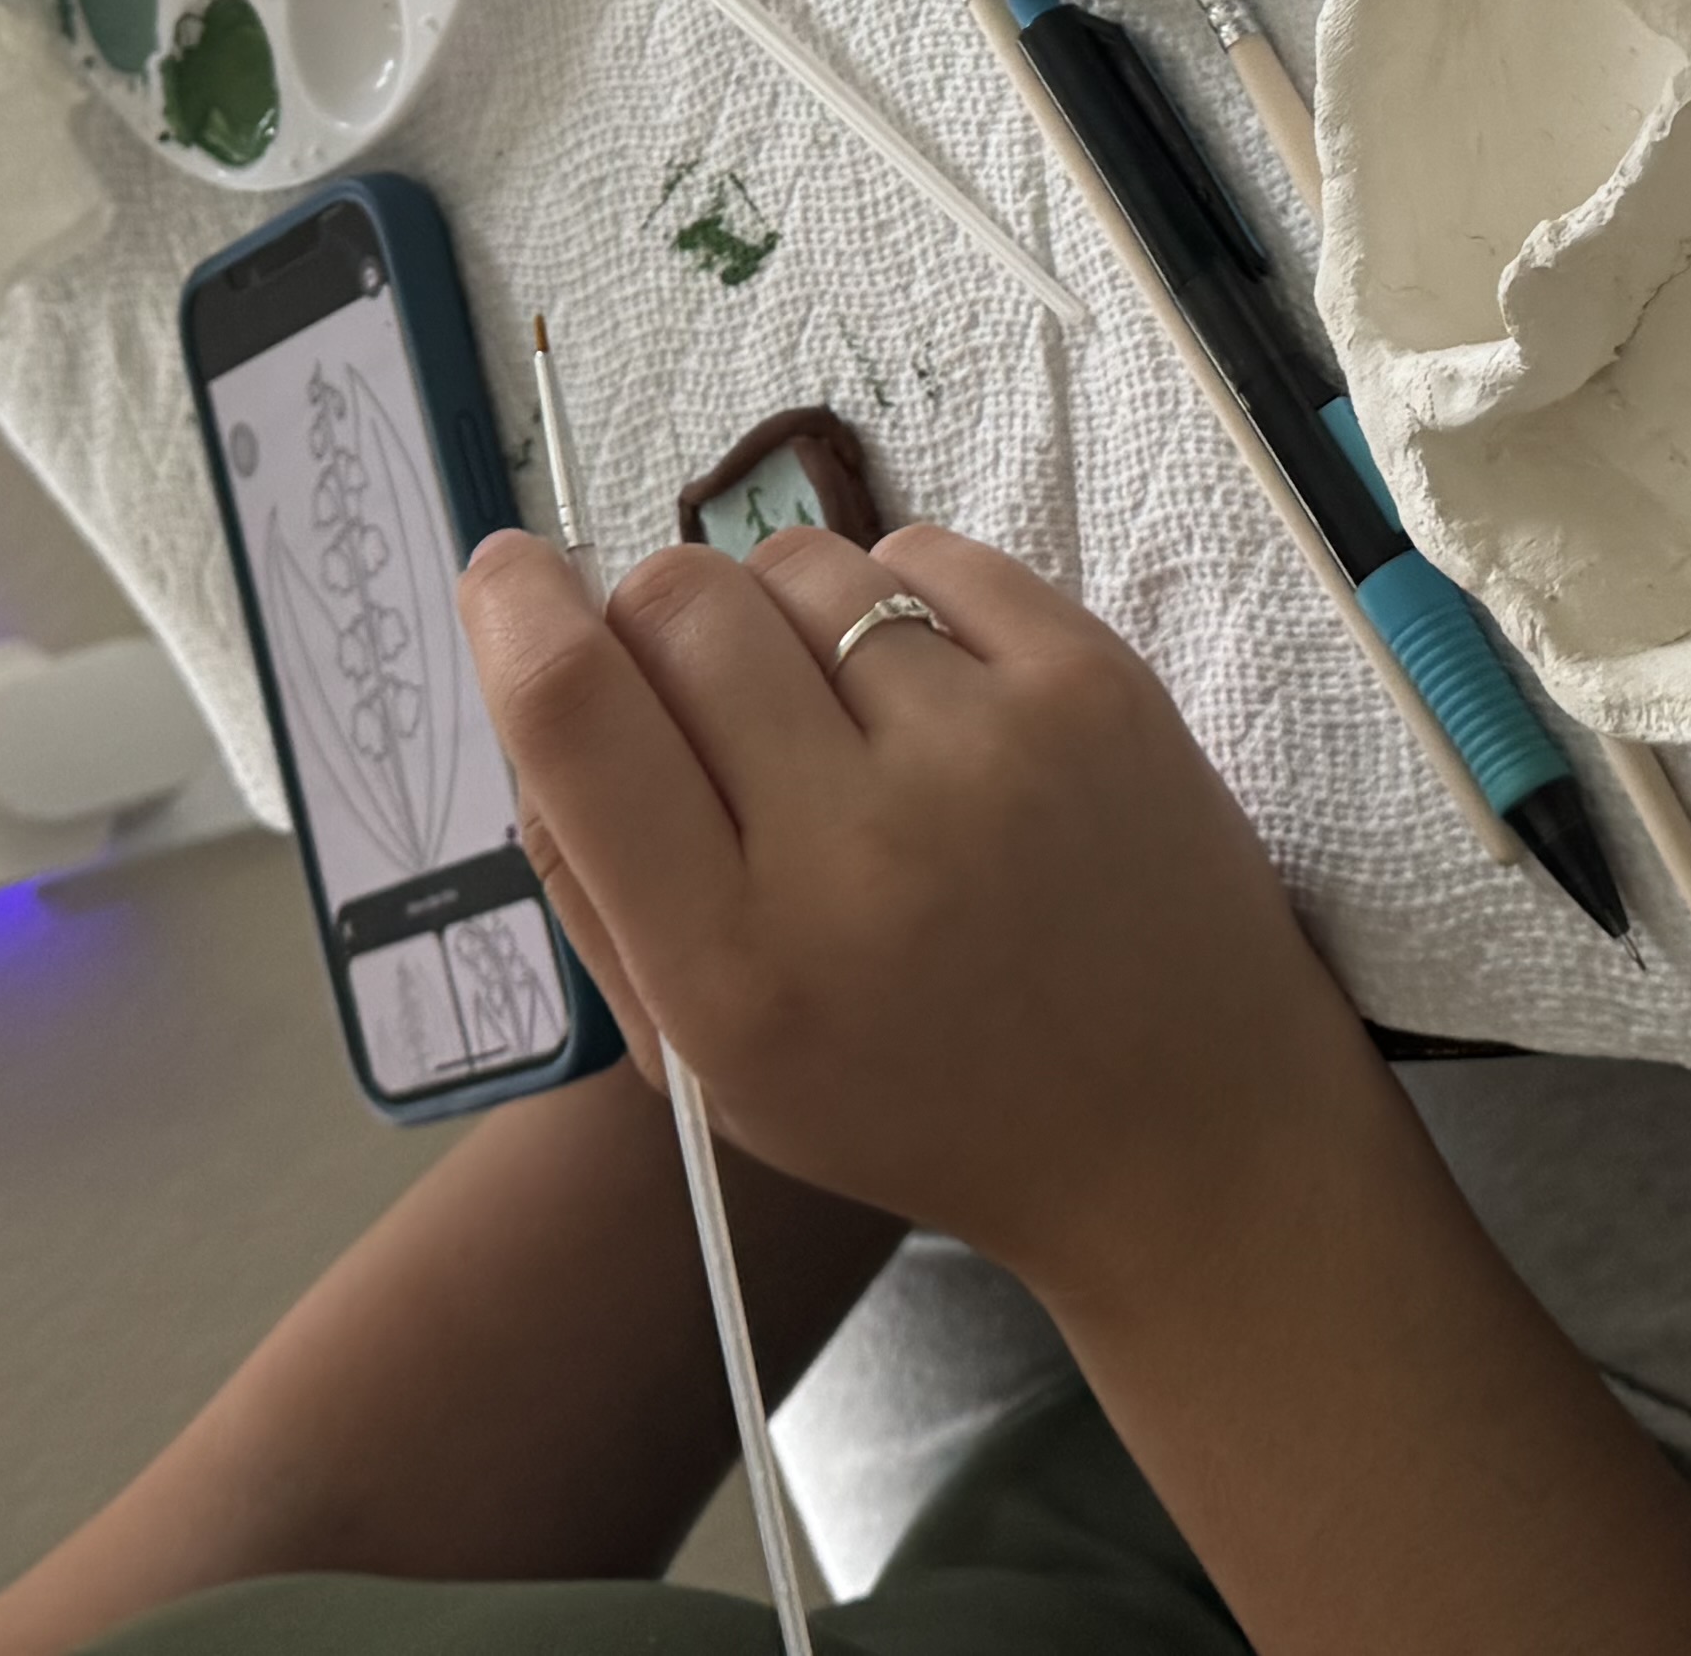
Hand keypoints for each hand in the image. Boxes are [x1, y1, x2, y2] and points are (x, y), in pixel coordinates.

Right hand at [454, 518, 1390, 1297]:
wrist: (1181, 1136)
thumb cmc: (920, 1101)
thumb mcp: (713, 1065)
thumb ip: (590, 882)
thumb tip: (527, 670)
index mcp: (735, 966)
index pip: (574, 711)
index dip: (513, 612)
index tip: (509, 577)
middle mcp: (855, 849)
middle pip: (675, 602)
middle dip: (658, 626)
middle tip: (713, 705)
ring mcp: (988, 751)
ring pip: (797, 566)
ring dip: (783, 621)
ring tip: (843, 727)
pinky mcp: (1092, 683)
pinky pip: (920, 554)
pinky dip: (896, 604)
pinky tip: (928, 703)